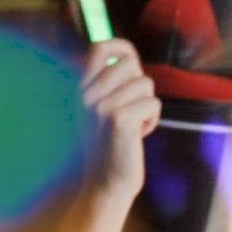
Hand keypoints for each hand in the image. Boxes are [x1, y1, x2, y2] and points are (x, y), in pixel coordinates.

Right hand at [81, 39, 160, 200]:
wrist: (104, 184)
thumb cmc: (108, 147)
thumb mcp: (99, 110)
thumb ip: (108, 83)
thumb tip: (127, 55)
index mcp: (79, 89)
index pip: (99, 48)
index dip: (120, 47)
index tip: (130, 58)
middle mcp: (85, 95)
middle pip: (129, 63)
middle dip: (139, 84)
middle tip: (132, 107)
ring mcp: (100, 107)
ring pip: (145, 84)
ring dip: (147, 104)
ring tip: (134, 125)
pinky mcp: (118, 120)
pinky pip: (152, 104)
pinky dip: (152, 121)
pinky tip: (138, 136)